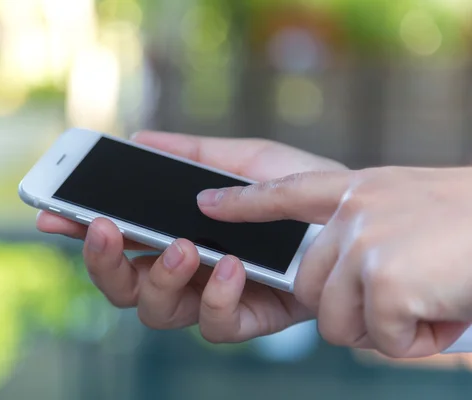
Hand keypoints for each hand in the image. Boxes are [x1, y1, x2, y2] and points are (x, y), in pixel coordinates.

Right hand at [37, 131, 343, 341]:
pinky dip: (216, 295)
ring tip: (182, 246)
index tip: (49, 214)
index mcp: (175, 232)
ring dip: (158, 277)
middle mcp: (185, 271)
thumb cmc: (298, 186)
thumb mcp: (243, 159)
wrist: (354, 216)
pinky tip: (231, 263)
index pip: (115, 238)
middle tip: (102, 227)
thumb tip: (138, 137)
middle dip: (102, 261)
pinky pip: (213, 325)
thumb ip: (190, 153)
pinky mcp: (246, 319)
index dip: (78, 231)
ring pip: (154, 311)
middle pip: (121, 284)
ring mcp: (211, 298)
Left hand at [198, 166, 471, 356]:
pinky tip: (445, 311)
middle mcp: (354, 211)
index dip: (241, 202)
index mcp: (358, 190)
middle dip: (355, 312)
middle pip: (312, 291)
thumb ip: (364, 238)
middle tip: (409, 296)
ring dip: (388, 328)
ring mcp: (366, 243)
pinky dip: (417, 342)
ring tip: (433, 299)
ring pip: (339, 322)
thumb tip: (337, 291)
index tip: (206, 203)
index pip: (283, 193)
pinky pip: (380, 339)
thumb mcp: (410, 214)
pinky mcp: (384, 278)